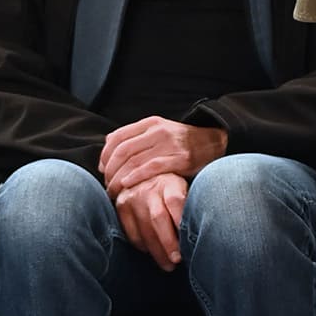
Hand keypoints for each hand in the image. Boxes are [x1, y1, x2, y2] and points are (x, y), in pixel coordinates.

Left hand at [100, 115, 226, 196]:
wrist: (213, 142)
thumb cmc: (181, 142)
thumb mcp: (159, 131)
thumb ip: (135, 136)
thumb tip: (107, 143)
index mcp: (150, 123)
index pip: (117, 137)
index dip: (104, 155)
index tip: (102, 169)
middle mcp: (158, 131)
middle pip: (122, 151)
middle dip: (109, 171)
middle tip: (106, 185)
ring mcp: (169, 144)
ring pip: (133, 162)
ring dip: (119, 179)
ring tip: (114, 192)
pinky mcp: (179, 159)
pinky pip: (151, 168)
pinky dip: (135, 177)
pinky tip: (128, 186)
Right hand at [115, 172, 187, 268]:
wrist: (142, 174)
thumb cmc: (172, 186)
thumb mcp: (184, 187)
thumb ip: (191, 204)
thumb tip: (201, 229)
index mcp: (170, 181)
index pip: (175, 200)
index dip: (181, 220)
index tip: (189, 239)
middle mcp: (149, 188)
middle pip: (158, 218)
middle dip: (168, 242)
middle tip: (177, 260)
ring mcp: (133, 197)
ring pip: (144, 229)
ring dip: (157, 251)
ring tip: (168, 265)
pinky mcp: (121, 207)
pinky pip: (132, 233)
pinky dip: (143, 246)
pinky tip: (153, 252)